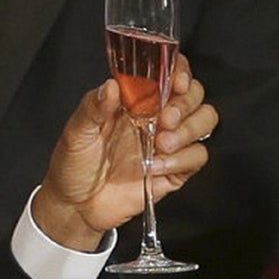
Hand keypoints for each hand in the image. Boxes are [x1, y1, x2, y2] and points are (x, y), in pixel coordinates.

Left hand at [31, 54, 211, 251]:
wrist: (76, 207)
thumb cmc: (73, 165)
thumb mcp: (76, 132)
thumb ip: (94, 107)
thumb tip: (112, 85)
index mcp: (134, 100)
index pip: (169, 72)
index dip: (179, 71)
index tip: (175, 82)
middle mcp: (156, 117)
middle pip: (194, 94)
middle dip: (186, 103)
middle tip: (165, 118)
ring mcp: (167, 143)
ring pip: (204, 120)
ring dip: (189, 129)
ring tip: (161, 144)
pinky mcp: (174, 170)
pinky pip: (198, 156)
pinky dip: (182, 160)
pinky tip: (156, 167)